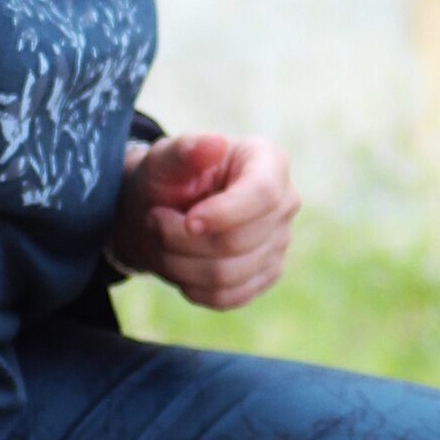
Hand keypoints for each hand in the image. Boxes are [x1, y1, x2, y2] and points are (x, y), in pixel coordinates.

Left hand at [109, 132, 300, 309]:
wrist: (162, 210)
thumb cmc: (167, 177)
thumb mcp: (164, 159)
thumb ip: (184, 151)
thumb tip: (214, 143)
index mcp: (269, 163)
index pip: (263, 195)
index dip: (224, 214)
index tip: (187, 220)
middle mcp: (285, 203)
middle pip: (239, 241)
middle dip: (183, 239)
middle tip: (154, 220)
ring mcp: (280, 243)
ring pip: (229, 275)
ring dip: (180, 264)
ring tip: (160, 241)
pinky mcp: (266, 275)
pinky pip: (228, 297)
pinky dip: (192, 285)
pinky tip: (179, 262)